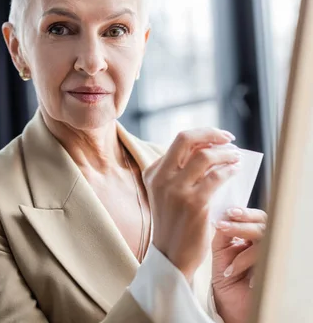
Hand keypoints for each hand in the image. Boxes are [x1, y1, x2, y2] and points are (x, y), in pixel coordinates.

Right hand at [143, 128, 240, 280]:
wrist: (172, 256)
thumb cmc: (176, 225)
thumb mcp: (169, 194)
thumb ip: (182, 173)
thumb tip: (212, 152)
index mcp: (153, 174)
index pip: (178, 142)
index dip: (202, 135)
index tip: (217, 138)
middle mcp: (161, 178)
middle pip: (185, 139)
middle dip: (211, 133)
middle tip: (228, 137)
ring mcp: (175, 190)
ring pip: (204, 156)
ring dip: (225, 153)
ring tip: (236, 156)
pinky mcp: (193, 203)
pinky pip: (216, 177)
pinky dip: (229, 170)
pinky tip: (236, 171)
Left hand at [212, 207, 266, 322]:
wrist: (230, 301)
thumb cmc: (226, 275)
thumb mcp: (220, 250)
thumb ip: (223, 233)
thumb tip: (224, 217)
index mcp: (253, 236)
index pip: (256, 218)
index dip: (246, 213)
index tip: (229, 212)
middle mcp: (265, 244)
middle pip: (262, 226)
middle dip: (242, 224)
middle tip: (222, 225)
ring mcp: (271, 256)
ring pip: (264, 238)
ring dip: (241, 240)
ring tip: (222, 243)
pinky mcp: (274, 270)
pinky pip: (263, 258)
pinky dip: (244, 262)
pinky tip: (231, 271)